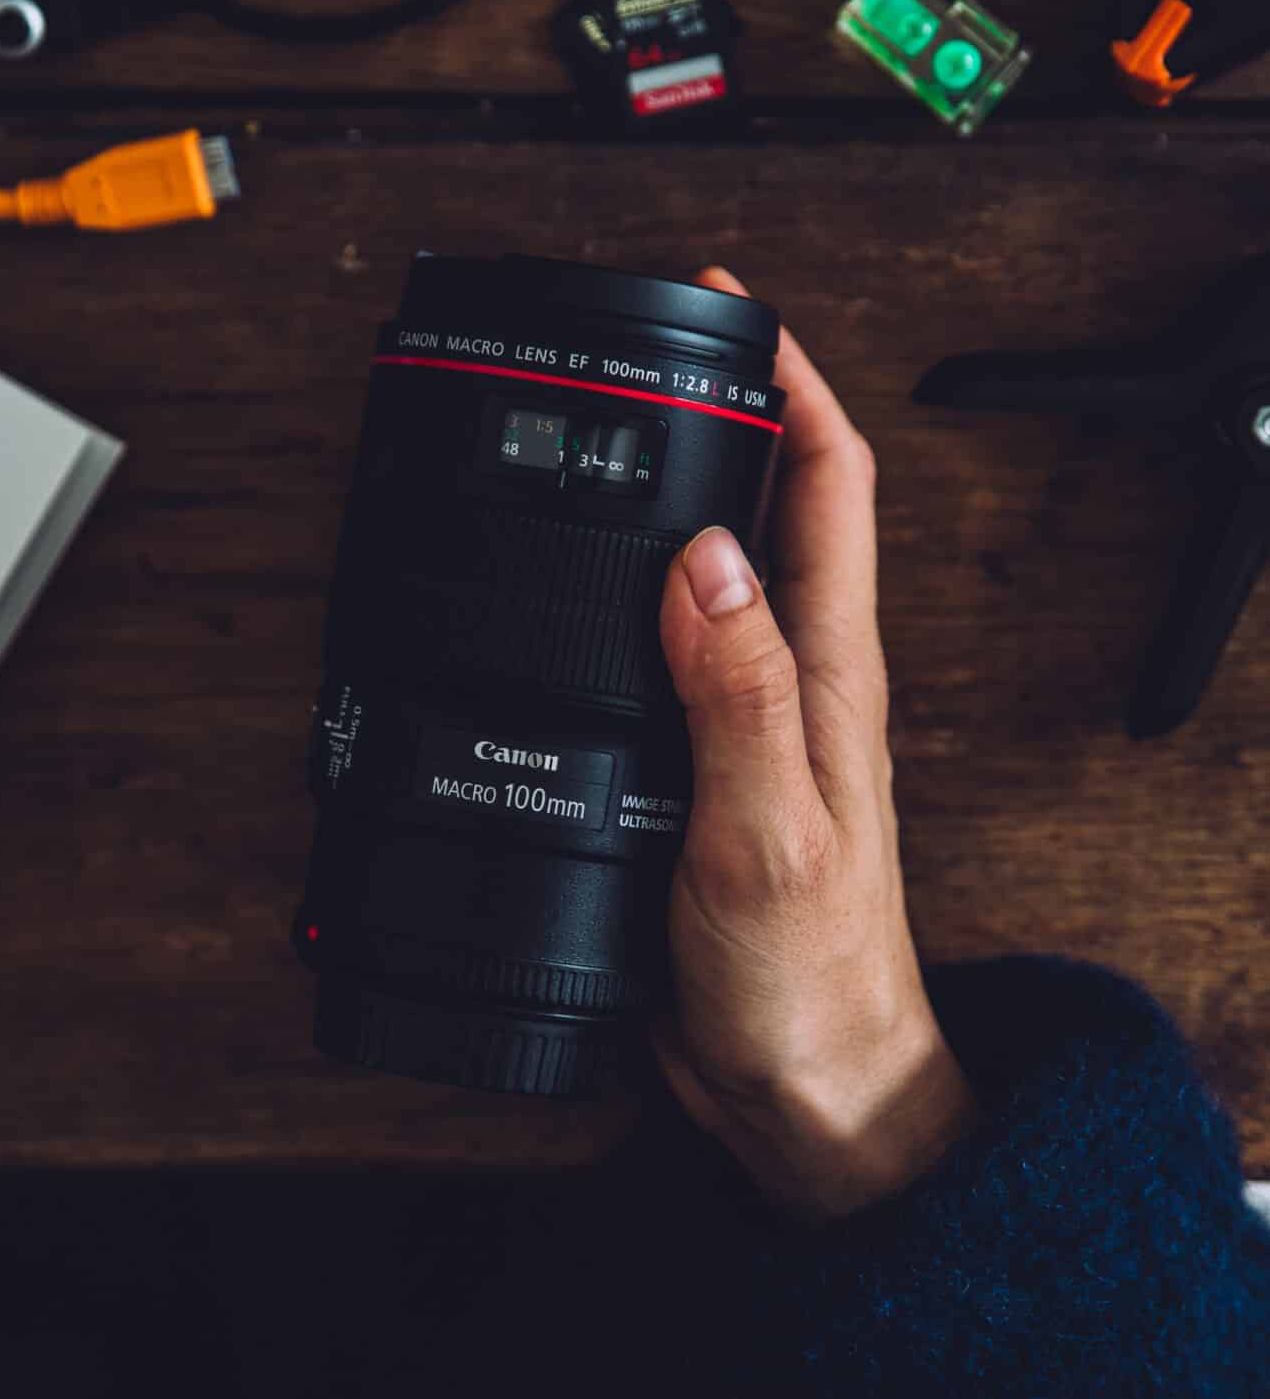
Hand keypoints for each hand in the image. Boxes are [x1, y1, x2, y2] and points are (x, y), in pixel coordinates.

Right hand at [649, 267, 978, 1219]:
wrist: (803, 1087)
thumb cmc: (809, 977)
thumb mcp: (766, 831)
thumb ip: (738, 695)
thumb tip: (705, 555)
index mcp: (830, 673)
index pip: (830, 485)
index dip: (790, 381)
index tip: (727, 311)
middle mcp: (797, 680)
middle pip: (772, 506)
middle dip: (721, 411)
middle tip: (638, 354)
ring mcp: (751, 723)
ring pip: (713, 575)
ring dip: (666, 499)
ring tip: (592, 448)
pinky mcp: (704, 771)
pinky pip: (666, 656)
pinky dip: (621, 603)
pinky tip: (568, 605)